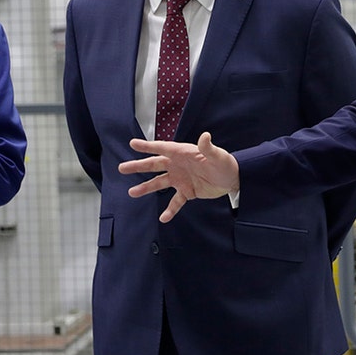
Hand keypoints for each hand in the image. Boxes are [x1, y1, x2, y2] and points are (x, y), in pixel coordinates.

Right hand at [119, 132, 239, 222]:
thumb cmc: (225, 164)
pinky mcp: (187, 192)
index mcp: (182, 153)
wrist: (233, 180)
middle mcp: (178, 165)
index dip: (147, 146)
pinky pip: (175, 202)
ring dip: (146, 188)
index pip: (162, 148)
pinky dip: (170, 210)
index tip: (132, 143)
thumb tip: (205, 136)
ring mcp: (180, 179)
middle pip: (154, 165)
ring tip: (132, 192)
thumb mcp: (217, 156)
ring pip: (159, 183)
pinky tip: (163, 218)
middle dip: (138, 166)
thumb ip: (208, 148)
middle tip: (122, 168)